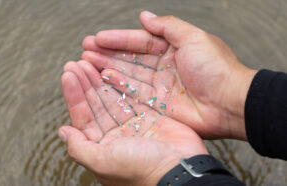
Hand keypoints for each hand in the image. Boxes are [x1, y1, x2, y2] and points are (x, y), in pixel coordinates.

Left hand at [60, 61, 207, 185]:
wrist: (179, 170)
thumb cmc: (140, 170)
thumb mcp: (102, 162)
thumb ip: (79, 147)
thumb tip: (62, 132)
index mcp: (102, 147)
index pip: (83, 117)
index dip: (74, 95)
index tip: (67, 75)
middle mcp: (116, 135)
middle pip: (96, 104)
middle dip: (85, 83)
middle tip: (76, 63)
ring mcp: (133, 125)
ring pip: (112, 97)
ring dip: (100, 79)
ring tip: (89, 61)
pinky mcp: (150, 116)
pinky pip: (132, 95)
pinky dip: (121, 82)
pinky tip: (111, 69)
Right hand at [81, 11, 257, 139]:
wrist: (230, 103)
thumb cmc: (216, 68)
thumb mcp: (193, 38)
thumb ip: (167, 26)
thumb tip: (144, 15)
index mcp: (173, 47)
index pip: (139, 40)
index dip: (118, 39)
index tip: (97, 37)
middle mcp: (163, 66)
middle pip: (130, 57)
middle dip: (107, 53)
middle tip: (84, 50)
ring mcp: (159, 86)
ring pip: (128, 74)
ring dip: (107, 67)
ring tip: (86, 62)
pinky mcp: (157, 104)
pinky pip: (134, 92)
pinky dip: (118, 85)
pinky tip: (102, 78)